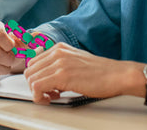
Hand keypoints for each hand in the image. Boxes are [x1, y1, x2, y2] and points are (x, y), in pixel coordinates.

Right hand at [0, 18, 25, 78]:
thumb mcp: (23, 40)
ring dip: (2, 69)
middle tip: (12, 60)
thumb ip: (30, 38)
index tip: (14, 48)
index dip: (9, 46)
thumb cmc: (12, 45)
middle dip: (8, 60)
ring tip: (6, 66)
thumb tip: (37, 36)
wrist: (3, 53)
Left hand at [24, 42, 144, 103]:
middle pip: (29, 70)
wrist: (116, 75)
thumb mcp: (75, 61)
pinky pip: (37, 87)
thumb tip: (45, 75)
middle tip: (48, 93)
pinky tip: (52, 98)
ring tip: (52, 96)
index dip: (37, 77)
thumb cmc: (100, 72)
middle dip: (35, 85)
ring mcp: (59, 62)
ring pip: (31, 79)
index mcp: (59, 48)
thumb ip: (59, 64)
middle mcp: (57, 52)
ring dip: (37, 92)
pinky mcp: (62, 75)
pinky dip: (40, 97)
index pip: (33, 62)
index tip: (45, 85)